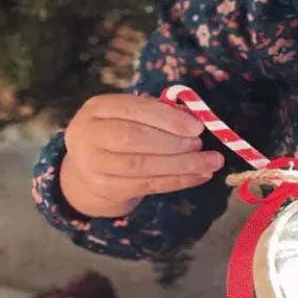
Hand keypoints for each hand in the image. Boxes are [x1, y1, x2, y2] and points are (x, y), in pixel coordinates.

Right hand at [59, 93, 223, 218]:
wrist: (87, 170)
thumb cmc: (118, 133)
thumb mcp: (130, 116)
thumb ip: (158, 113)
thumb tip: (194, 118)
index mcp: (98, 108)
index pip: (133, 109)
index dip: (167, 118)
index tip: (197, 127)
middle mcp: (89, 134)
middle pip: (133, 138)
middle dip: (172, 142)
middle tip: (199, 144)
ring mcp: (94, 165)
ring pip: (141, 166)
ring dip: (181, 165)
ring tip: (210, 162)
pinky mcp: (105, 188)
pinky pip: (147, 185)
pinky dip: (178, 181)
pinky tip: (200, 176)